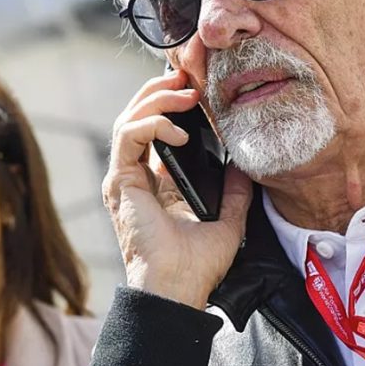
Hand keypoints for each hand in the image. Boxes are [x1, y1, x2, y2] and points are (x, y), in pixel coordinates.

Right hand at [102, 69, 251, 309]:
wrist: (177, 289)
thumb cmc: (197, 266)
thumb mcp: (228, 222)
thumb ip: (234, 192)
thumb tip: (244, 165)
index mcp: (157, 184)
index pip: (156, 129)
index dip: (172, 102)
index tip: (197, 86)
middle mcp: (136, 176)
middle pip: (137, 116)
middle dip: (161, 89)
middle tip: (188, 75)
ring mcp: (124, 178)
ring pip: (128, 119)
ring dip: (157, 100)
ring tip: (187, 95)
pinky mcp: (119, 182)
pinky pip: (127, 136)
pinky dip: (152, 124)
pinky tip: (179, 131)